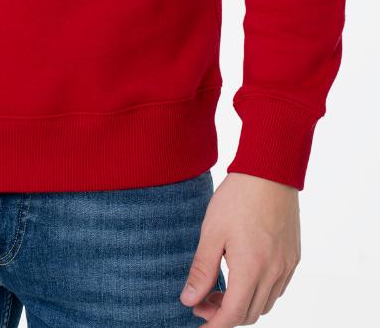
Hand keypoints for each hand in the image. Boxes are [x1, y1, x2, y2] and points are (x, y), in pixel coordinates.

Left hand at [179, 172, 300, 324]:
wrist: (269, 171)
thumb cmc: (238, 198)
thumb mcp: (212, 232)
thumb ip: (201, 270)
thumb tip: (189, 299)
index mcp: (251, 269)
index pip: (232, 315)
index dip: (213, 324)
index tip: (198, 322)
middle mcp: (273, 273)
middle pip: (249, 314)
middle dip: (224, 314)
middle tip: (201, 300)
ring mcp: (286, 266)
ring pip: (265, 304)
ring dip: (242, 305)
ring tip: (220, 288)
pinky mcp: (293, 257)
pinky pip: (277, 288)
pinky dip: (259, 292)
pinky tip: (242, 276)